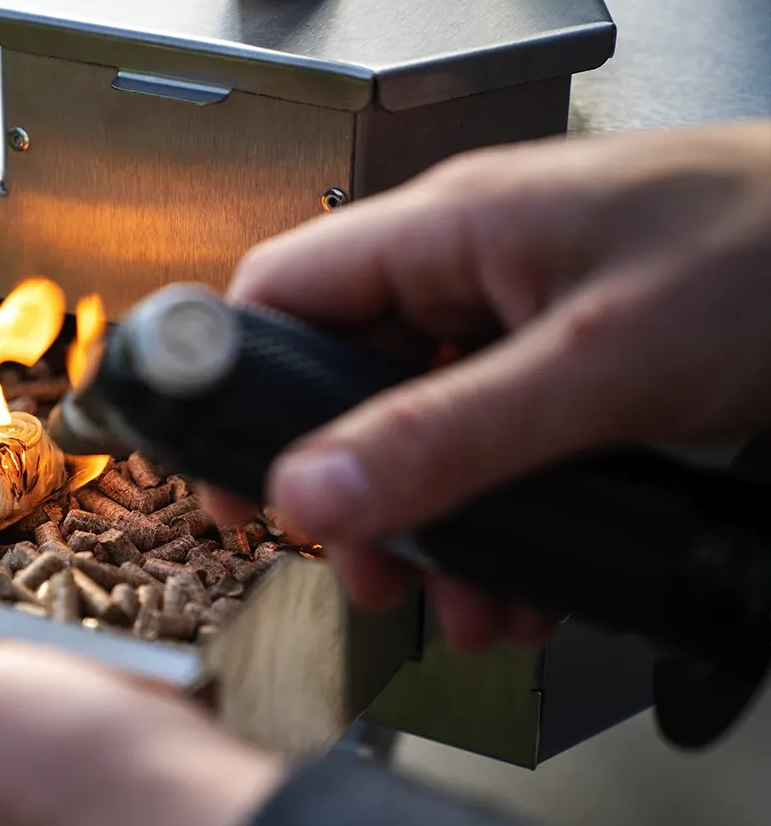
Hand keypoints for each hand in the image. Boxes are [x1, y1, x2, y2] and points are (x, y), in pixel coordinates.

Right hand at [216, 120, 770, 650]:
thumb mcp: (596, 364)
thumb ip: (445, 435)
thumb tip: (309, 494)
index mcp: (449, 228)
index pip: (281, 296)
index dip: (234, 389)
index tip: (230, 482)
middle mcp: (470, 265)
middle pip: (344, 379)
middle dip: (348, 489)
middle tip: (361, 565)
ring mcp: (522, 313)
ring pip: (420, 425)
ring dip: (431, 523)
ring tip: (458, 597)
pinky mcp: (571, 360)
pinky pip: (493, 441)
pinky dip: (499, 518)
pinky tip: (528, 579)